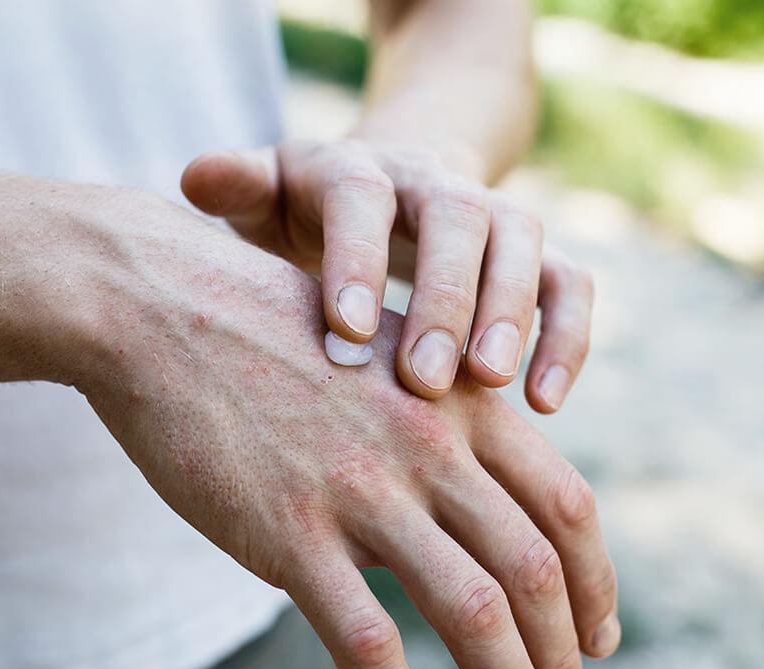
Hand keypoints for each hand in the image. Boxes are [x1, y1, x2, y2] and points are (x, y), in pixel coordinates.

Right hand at [74, 204, 618, 668]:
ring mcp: (361, 486)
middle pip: (534, 571)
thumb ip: (437, 428)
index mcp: (460, 401)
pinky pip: (366, 640)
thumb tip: (461, 516)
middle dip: (565, 658)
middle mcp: (429, 443)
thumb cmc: (274, 333)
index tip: (599, 639)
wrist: (165, 305)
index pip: (565, 508)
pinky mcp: (288, 528)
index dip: (597, 585)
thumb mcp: (386, 359)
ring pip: (471, 612)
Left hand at [180, 139, 593, 409]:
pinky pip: (568, 283)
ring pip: (522, 242)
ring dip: (512, 314)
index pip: (362, 197)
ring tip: (492, 386)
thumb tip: (195, 176)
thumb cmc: (316, 214)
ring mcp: (491, 215)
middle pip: (455, 216)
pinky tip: (543, 404)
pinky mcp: (532, 256)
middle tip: (425, 380)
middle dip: (444, 296)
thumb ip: (240, 189)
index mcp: (359, 171)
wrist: (393, 185)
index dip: (358, 258)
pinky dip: (566, 336)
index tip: (346, 336)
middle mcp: (432, 183)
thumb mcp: (272, 197)